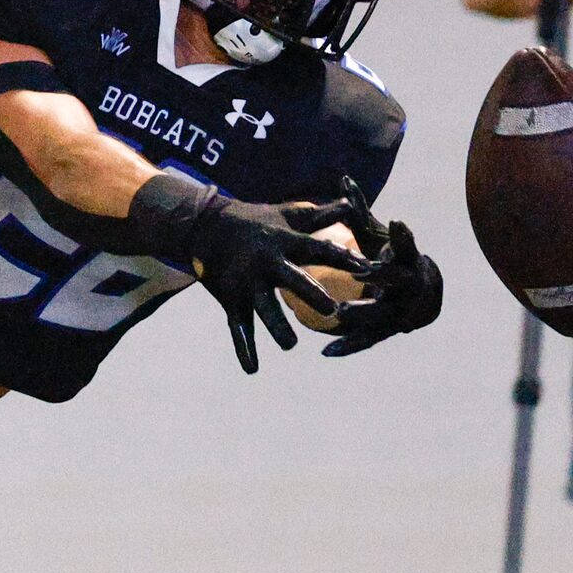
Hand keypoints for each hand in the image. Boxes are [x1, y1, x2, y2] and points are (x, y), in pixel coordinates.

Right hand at [183, 193, 372, 375]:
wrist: (206, 226)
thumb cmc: (256, 220)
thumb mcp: (287, 214)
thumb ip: (321, 214)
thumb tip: (351, 204)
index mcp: (283, 241)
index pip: (317, 249)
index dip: (341, 258)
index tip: (366, 269)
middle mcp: (265, 262)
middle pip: (291, 279)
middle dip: (310, 294)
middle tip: (332, 310)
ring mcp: (246, 282)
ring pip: (263, 308)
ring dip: (276, 326)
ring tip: (290, 345)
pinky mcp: (231, 300)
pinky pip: (239, 327)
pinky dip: (244, 349)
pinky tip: (253, 369)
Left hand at [318, 179, 443, 357]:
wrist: (420, 296)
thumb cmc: (390, 258)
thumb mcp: (377, 237)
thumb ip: (360, 213)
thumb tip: (343, 180)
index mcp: (410, 260)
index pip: (409, 244)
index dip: (403, 235)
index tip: (396, 221)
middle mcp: (411, 286)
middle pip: (398, 280)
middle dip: (382, 274)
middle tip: (362, 270)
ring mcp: (403, 311)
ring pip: (383, 312)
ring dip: (363, 312)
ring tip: (340, 312)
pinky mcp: (389, 331)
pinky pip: (367, 339)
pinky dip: (348, 346)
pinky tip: (325, 353)